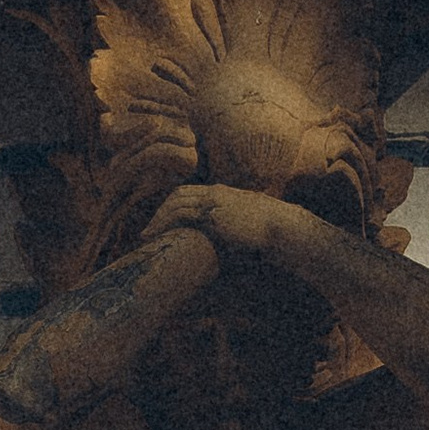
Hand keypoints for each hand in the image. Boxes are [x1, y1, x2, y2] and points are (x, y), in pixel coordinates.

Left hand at [145, 182, 302, 266]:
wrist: (282, 227)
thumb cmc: (271, 228)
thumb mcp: (249, 220)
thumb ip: (235, 222)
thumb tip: (231, 237)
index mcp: (223, 192)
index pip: (189, 191)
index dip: (173, 204)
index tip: (163, 218)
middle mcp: (216, 193)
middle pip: (178, 194)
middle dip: (161, 210)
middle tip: (150, 227)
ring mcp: (213, 202)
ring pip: (175, 203)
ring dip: (158, 218)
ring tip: (146, 234)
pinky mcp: (212, 215)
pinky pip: (179, 214)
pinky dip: (162, 223)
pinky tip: (154, 235)